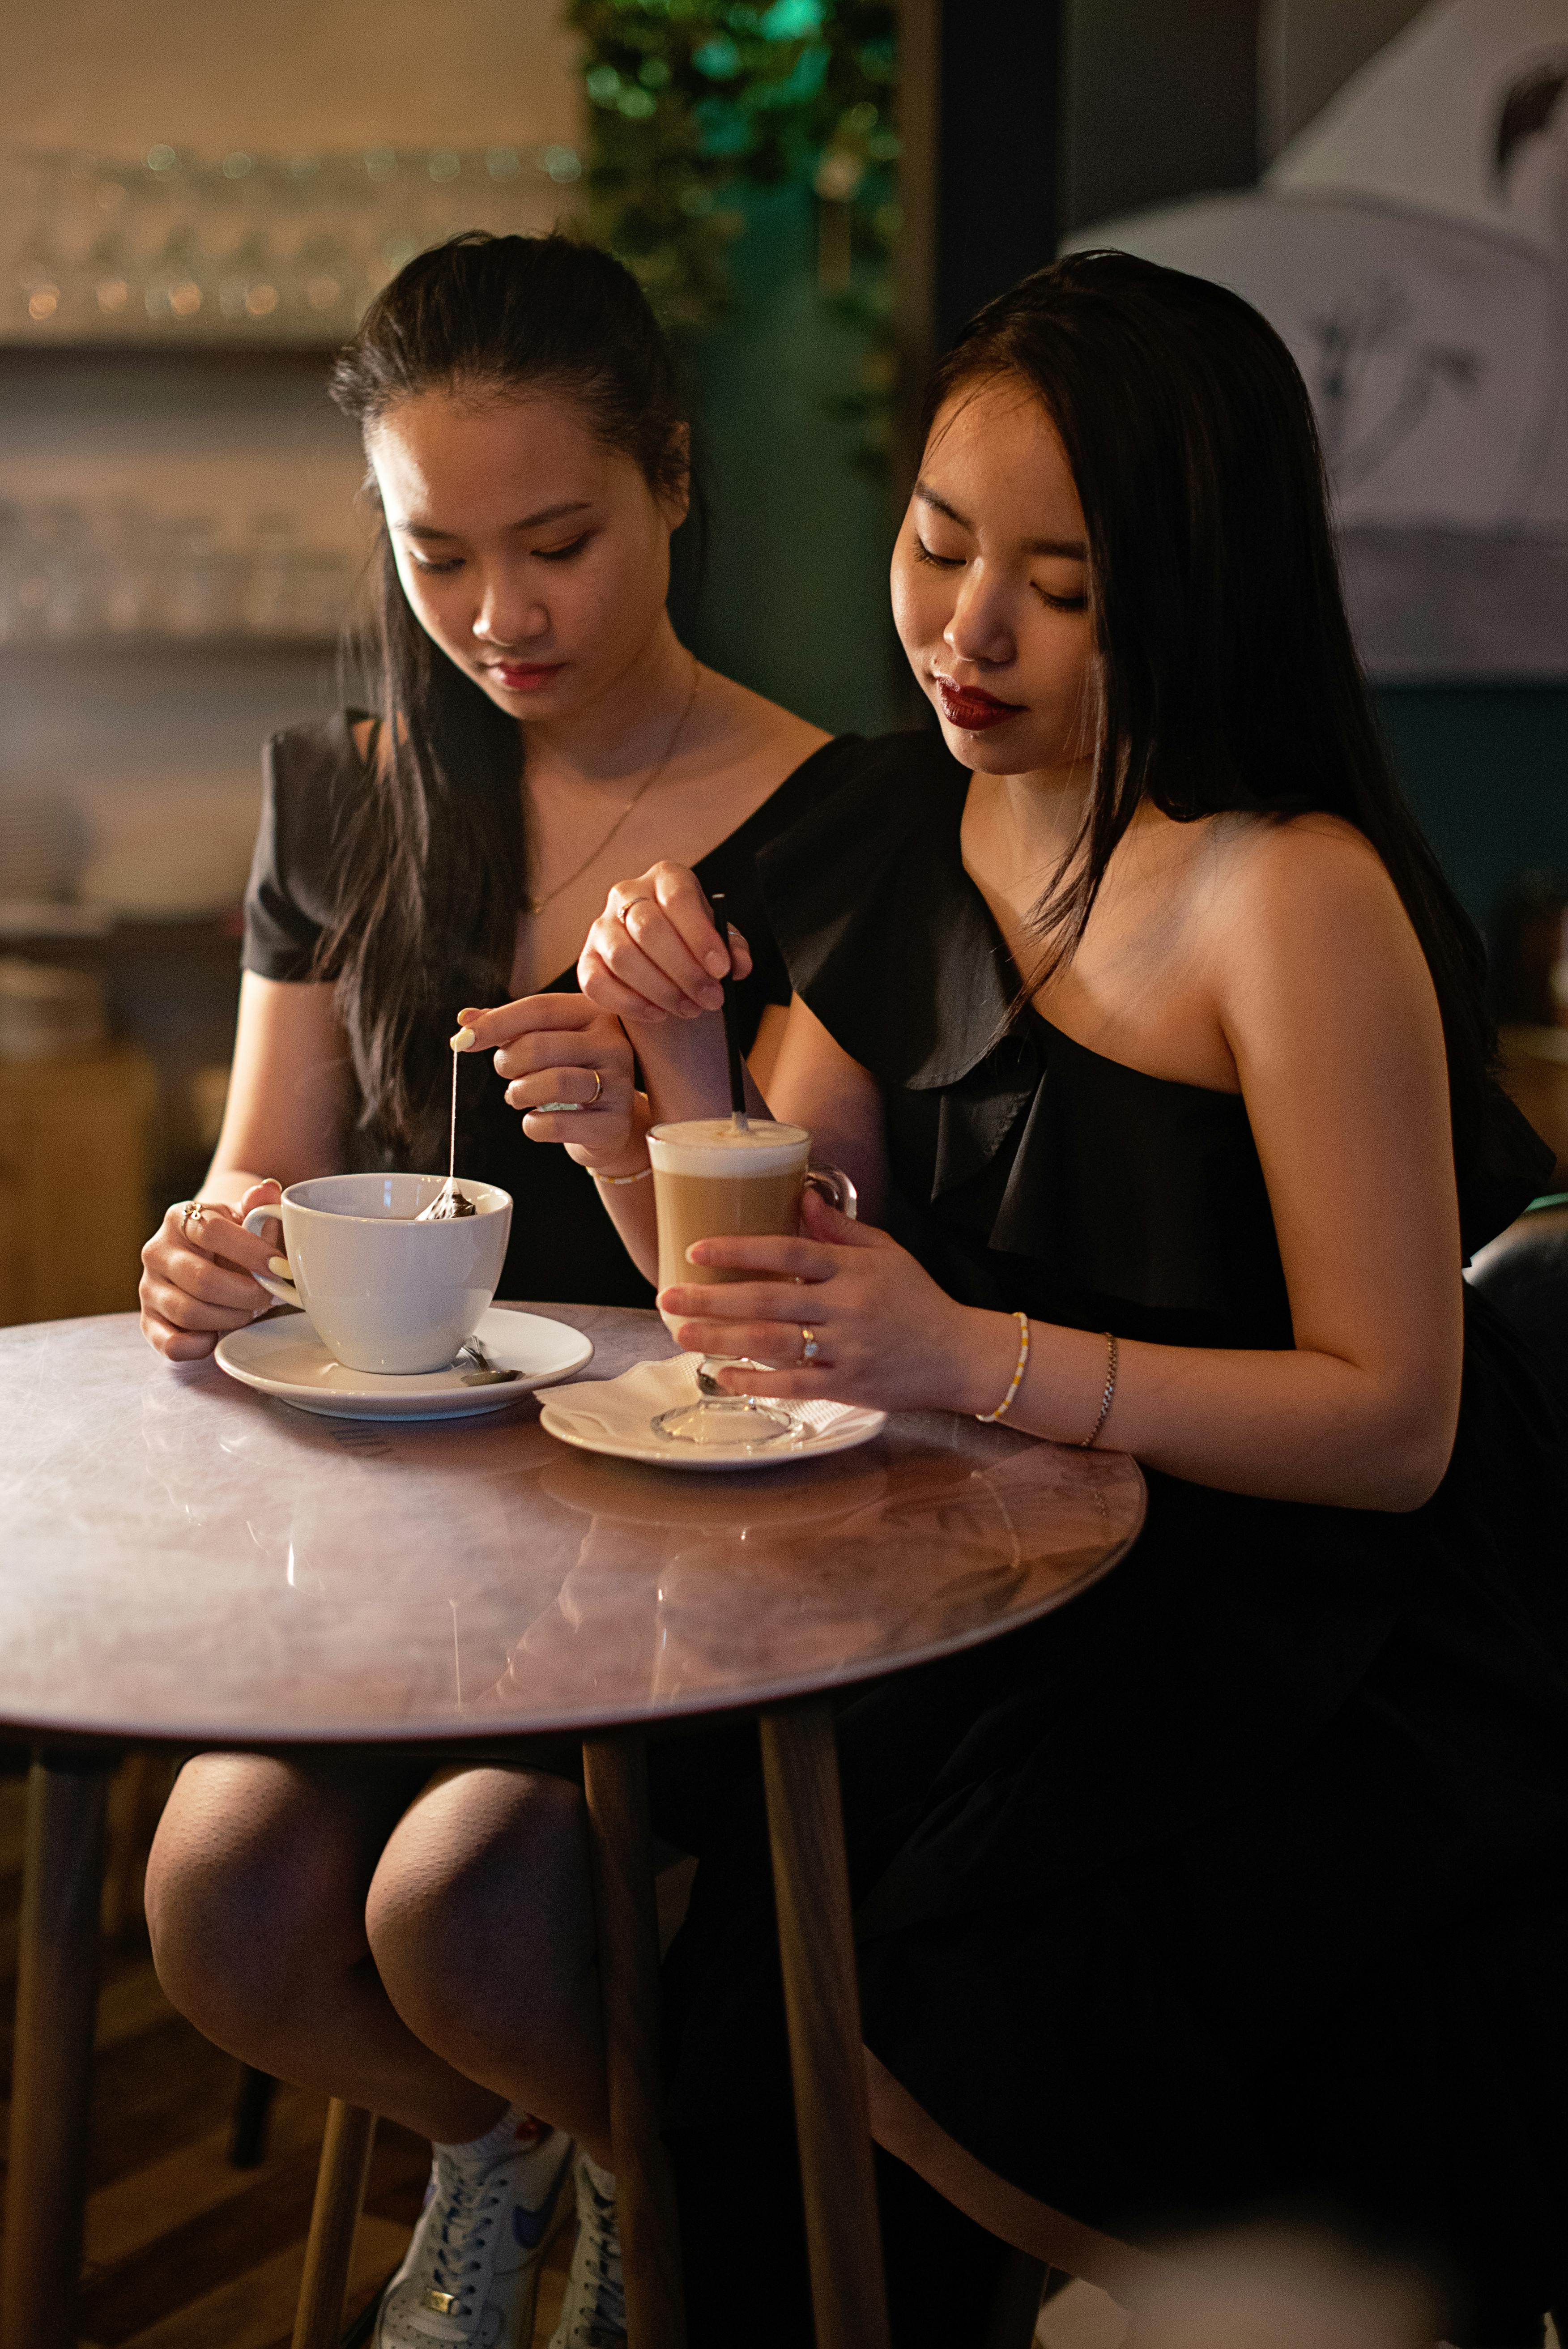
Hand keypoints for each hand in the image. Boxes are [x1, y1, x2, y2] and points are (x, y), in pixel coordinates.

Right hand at [140, 1180, 282, 1360]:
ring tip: (250, 1312)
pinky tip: (219, 1335)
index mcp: (181, 1219)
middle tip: (271, 1296)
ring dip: (231, 1318)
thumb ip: (259, 1206)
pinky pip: (171, 1343)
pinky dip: (200, 1345)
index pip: (212, 1231)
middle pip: (203, 1280)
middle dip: (247, 1294)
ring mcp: (148, 1288)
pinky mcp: (148, 1321)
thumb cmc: (233, 1239)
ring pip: (190, 1312)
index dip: (251, 1251)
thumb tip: (268, 1189)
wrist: (205, 1257)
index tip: (279, 1266)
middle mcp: (157, 1251)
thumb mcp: (247, 1219)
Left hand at [458, 993, 641, 1169]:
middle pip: (540, 1046)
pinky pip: (558, 1125)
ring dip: (519, 1094)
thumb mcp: (546, 1040)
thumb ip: (508, 1027)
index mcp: (595, 1013)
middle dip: (508, 1063)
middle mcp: (613, 1044)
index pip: (539, 1008)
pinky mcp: (615, 1124)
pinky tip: (537, 1121)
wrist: (610, 1121)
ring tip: (519, 1096)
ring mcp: (620, 1085)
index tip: (463, 1040)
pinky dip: (534, 1126)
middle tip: (508, 1074)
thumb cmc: (572, 1072)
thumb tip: (465, 1021)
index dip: (496, 1023)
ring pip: (553, 1083)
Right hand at [578, 863, 752, 1027]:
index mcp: (666, 878)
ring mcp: (602, 926)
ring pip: (622, 956)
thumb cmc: (693, 943)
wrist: (662, 959)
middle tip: (711, 999)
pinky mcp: (586, 959)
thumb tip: (738, 965)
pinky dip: (629, 1004)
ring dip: (660, 990)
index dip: (700, 936)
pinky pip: (597, 983)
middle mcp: (627, 894)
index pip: (678, 899)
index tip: (722, 970)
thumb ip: (733, 950)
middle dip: (684, 971)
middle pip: (649, 928)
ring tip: (690, 1009)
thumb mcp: (719, 941)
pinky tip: (658, 1015)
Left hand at [656, 1188, 1018, 1414]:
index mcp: (852, 1269)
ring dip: (722, 1339)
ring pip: (772, 1343)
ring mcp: (845, 1348)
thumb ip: (841, 1230)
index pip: (788, 1252)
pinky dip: (756, 1381)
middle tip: (668, 1295)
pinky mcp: (848, 1385)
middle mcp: (846, 1307)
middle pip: (768, 1300)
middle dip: (712, 1298)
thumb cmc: (919, 1301)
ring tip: (682, 1333)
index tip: (698, 1249)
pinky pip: (793, 1384)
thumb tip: (801, 1195)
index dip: (740, 1250)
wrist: (960, 1355)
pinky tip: (724, 1375)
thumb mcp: (886, 1254)